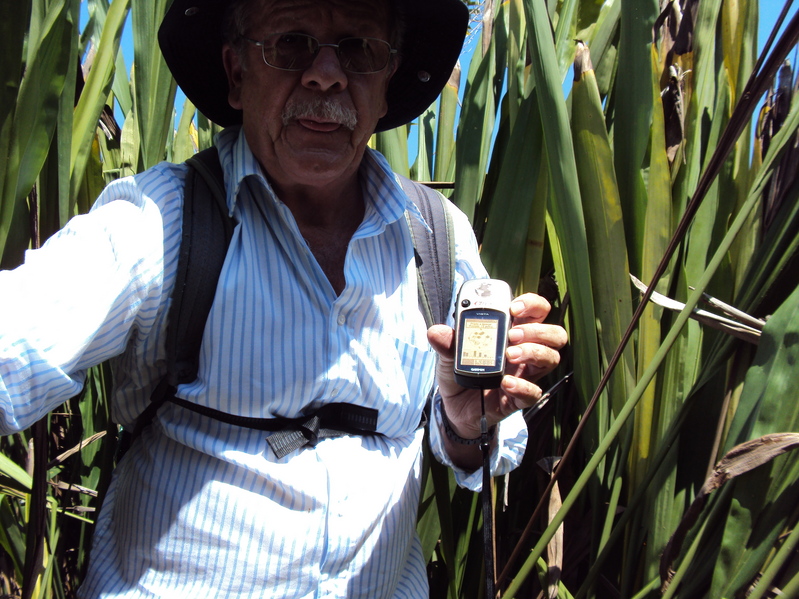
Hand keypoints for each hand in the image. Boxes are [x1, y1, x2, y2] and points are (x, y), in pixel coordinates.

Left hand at [427, 292, 566, 442]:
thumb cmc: (462, 372)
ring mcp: (525, 375)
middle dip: (537, 330)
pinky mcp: (518, 398)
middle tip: (513, 334)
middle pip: (554, 334)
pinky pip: (533, 392)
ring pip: (550, 359)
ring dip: (533, 352)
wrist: (455, 407)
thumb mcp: (450, 355)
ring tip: (510, 354)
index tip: (513, 307)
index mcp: (513, 333)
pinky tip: (505, 383)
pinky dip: (522, 386)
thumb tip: (436, 332)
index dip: (532, 304)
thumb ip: (447, 342)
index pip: (537, 311)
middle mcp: (525, 351)